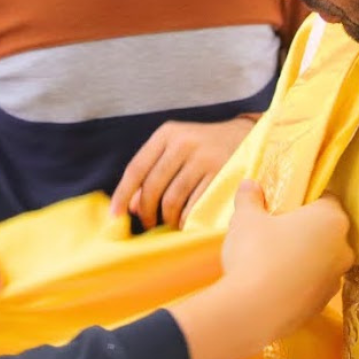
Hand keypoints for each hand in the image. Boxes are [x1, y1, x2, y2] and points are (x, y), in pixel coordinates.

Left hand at [110, 116, 253, 229]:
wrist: (244, 134)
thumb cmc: (201, 147)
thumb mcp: (174, 150)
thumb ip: (151, 174)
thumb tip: (132, 207)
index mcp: (166, 134)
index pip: (136, 168)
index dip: (122, 195)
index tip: (114, 217)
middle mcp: (183, 142)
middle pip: (153, 187)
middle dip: (147, 212)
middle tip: (148, 224)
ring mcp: (204, 157)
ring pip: (173, 199)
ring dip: (168, 218)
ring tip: (170, 222)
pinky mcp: (222, 172)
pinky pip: (195, 204)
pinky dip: (187, 219)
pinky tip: (187, 222)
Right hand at [168, 182, 351, 358]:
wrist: (253, 311)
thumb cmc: (255, 254)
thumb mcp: (246, 219)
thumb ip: (250, 198)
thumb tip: (249, 184)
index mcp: (331, 219)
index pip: (327, 199)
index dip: (306, 200)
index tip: (285, 205)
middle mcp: (342, 249)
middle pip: (327, 231)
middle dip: (306, 230)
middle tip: (276, 232)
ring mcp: (335, 280)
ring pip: (322, 260)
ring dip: (304, 257)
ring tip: (272, 260)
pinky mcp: (324, 305)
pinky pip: (313, 284)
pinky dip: (299, 282)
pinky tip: (274, 284)